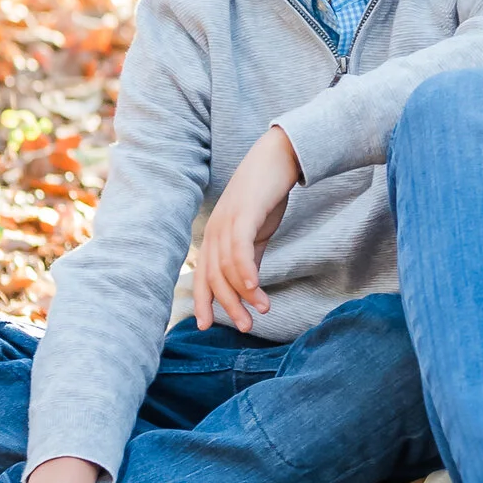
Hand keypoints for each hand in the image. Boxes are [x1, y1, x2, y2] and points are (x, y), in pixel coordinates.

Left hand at [193, 123, 300, 330]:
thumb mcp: (256, 230)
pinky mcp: (244, 213)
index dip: (203, 301)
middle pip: (214, 277)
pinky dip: (245, 271)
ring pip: (228, 267)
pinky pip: (240, 248)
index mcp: (215, 236)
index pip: (203, 275)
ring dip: (244, 294)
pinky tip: (255, 288)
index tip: (206, 326)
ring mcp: (227, 221)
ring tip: (262, 310)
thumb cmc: (267, 193)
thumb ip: (250, 256)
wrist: (279, 156)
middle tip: (245, 326)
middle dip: (228, 306)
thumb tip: (248, 286)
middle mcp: (215, 230)